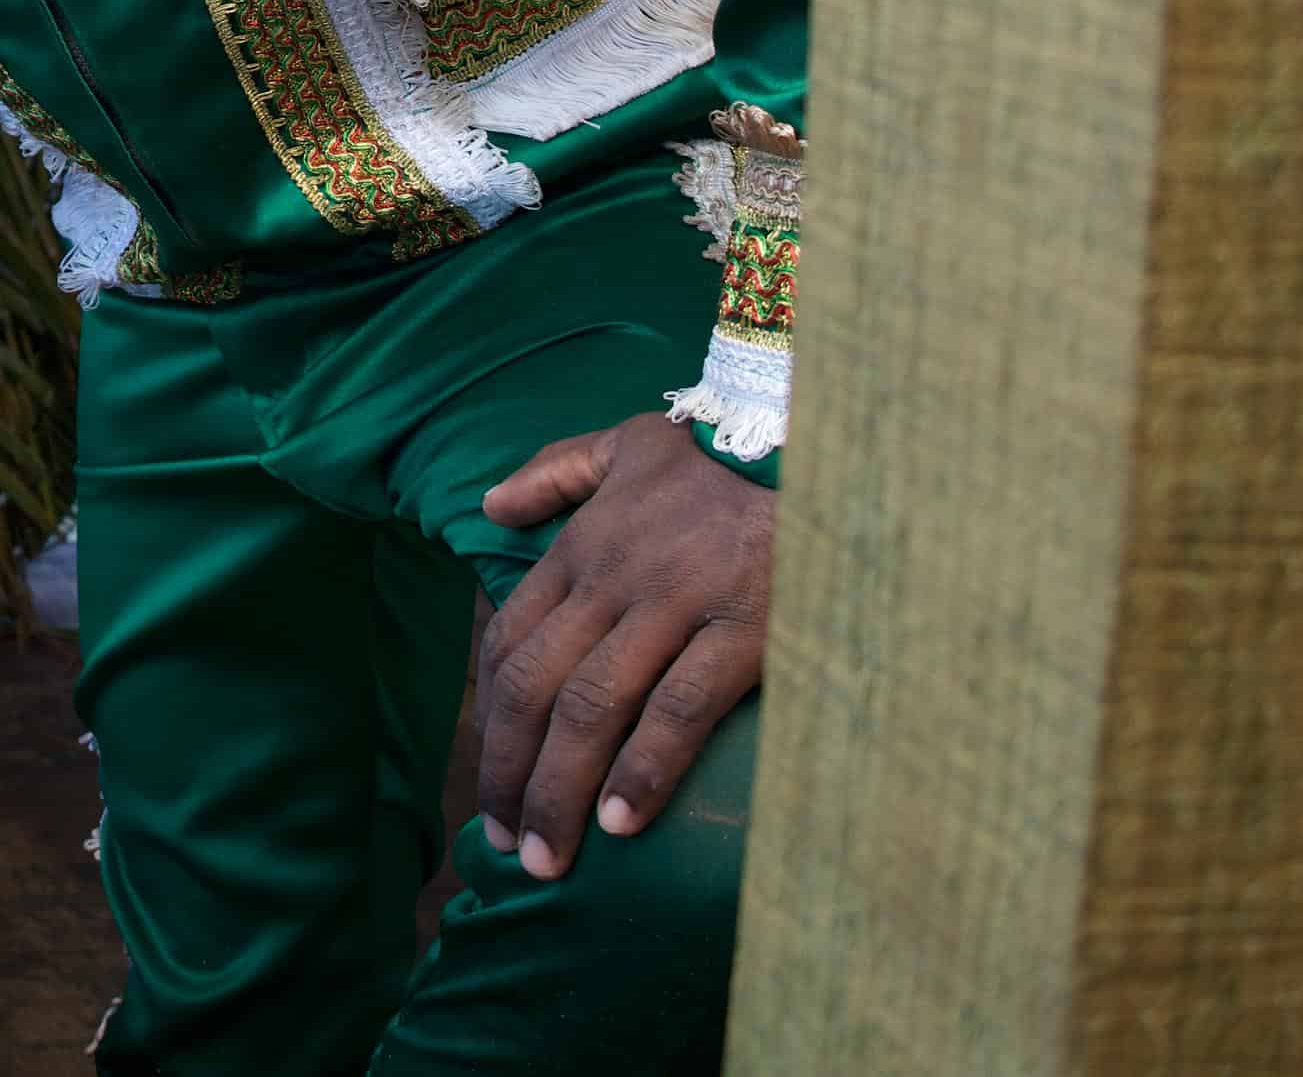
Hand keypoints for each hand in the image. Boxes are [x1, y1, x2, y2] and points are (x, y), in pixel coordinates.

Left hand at [472, 413, 769, 879]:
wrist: (814, 448)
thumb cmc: (719, 459)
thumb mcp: (626, 445)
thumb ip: (555, 472)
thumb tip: (490, 504)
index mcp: (582, 549)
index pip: (510, 641)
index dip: (490, 718)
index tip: (488, 776)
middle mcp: (613, 581)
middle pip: (536, 687)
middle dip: (509, 772)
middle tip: (502, 841)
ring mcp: (675, 607)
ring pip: (592, 707)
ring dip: (559, 789)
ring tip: (545, 858)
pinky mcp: (741, 632)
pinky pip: (678, 710)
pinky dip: (644, 769)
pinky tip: (622, 823)